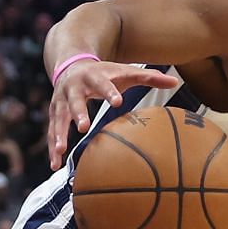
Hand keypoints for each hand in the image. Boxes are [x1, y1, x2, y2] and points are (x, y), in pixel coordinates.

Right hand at [46, 59, 178, 168]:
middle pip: (75, 100)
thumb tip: (175, 80)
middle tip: (84, 127)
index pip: (102, 83)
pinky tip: (54, 165)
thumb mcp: (125, 71)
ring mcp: (61, 101)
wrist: (71, 64)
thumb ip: (149, 76)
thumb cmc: (105, 73)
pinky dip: (52, 147)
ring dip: (59, 134)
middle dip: (78, 113)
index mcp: (94, 76)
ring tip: (60, 151)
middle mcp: (74, 88)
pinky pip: (52, 130)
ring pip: (59, 118)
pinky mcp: (54, 113)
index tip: (118, 102)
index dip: (109, 92)